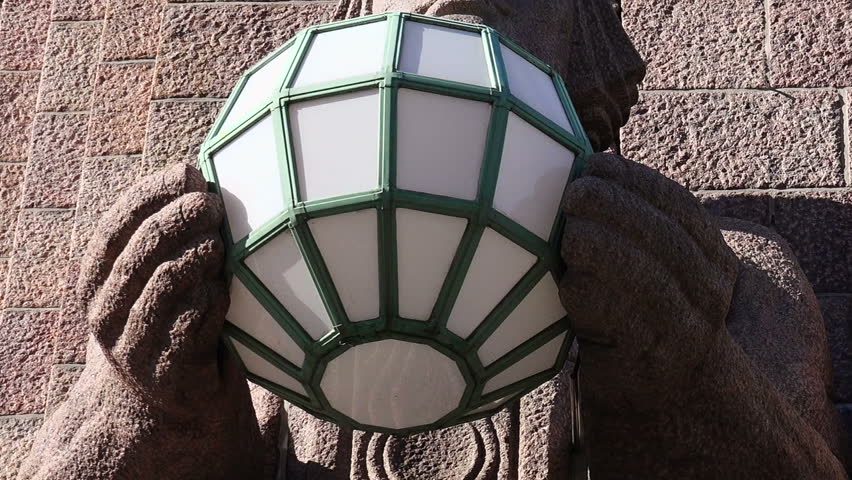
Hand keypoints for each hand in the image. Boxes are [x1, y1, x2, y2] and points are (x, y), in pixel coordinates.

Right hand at [76, 163, 231, 411]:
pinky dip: (214, 296)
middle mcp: (104, 313)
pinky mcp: (167, 370)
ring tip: (220, 245)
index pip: (115, 226)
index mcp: (96, 282)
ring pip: (166, 281)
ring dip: (200, 255)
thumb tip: (197, 176)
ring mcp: (133, 345)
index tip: (188, 173)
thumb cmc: (171, 322)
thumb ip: (166, 239)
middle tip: (213, 205)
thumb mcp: (156, 280)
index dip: (151, 194)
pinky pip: (194, 319)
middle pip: (141, 249)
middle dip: (181, 218)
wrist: (172, 401)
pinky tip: (224, 288)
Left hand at [558, 153, 737, 393]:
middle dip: (612, 205)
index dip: (636, 179)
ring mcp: (682, 326)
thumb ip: (639, 230)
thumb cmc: (643, 318)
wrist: (662, 396)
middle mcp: (707, 290)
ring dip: (597, 243)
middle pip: (661, 234)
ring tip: (568, 233)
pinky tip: (568, 282)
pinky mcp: (647, 357)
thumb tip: (587, 173)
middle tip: (572, 194)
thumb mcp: (658, 269)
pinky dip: (584, 290)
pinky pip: (613, 314)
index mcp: (712, 257)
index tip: (598, 164)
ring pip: (641, 271)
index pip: (679, 205)